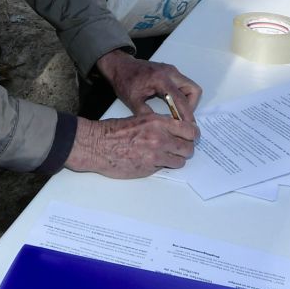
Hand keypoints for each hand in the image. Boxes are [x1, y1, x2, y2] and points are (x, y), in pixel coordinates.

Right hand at [64, 110, 198, 177]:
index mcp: (159, 122)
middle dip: (185, 149)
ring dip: (175, 160)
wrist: (97, 145)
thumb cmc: (114, 131)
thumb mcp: (140, 119)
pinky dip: (161, 166)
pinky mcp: (149, 169)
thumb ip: (160, 125)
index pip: (190, 131)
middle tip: (179, 149)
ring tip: (165, 157)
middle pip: (188, 148)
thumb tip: (174, 131)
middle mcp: (160, 138)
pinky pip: (164, 168)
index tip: (191, 138)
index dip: (192, 136)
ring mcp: (155, 155)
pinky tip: (150, 161)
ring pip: (179, 161)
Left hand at [95, 50, 201, 119]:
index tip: (188, 126)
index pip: (180, 98)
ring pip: (190, 87)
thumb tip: (161, 127)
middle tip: (182, 119)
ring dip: (187, 101)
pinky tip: (172, 105)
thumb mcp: (133, 101)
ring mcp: (172, 71)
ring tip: (177, 113)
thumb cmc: (125, 81)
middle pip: (193, 90)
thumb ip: (147, 114)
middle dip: (190, 106)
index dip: (186, 114)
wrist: (120, 66)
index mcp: (161, 79)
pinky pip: (183, 84)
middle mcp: (170, 73)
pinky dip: (182, 96)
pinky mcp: (171, 72)